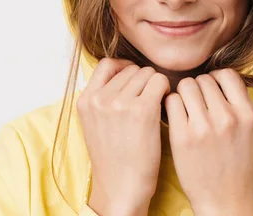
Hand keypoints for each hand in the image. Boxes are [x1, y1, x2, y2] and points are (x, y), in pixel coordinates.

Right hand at [77, 58, 170, 214]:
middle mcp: (100, 98)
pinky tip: (165, 105)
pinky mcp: (142, 110)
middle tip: (149, 99)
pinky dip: (166, 90)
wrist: (121, 188)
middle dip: (143, 80)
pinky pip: (160, 82)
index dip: (124, 68)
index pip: (107, 64)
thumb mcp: (94, 123)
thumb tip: (124, 74)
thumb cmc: (113, 159)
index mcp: (85, 100)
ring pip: (147, 73)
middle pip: (131, 69)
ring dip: (156, 85)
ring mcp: (119, 103)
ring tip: (157, 104)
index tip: (135, 81)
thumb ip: (102, 98)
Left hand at [164, 68, 252, 214]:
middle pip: (203, 79)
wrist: (225, 201)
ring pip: (186, 86)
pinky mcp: (182, 136)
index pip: (228, 74)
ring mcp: (203, 127)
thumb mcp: (249, 132)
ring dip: (183, 94)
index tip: (211, 88)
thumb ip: (238, 104)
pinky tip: (176, 117)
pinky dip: (171, 105)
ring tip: (186, 110)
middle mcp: (227, 118)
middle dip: (198, 88)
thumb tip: (220, 78)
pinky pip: (172, 102)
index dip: (216, 78)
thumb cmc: (237, 166)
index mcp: (247, 115)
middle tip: (196, 104)